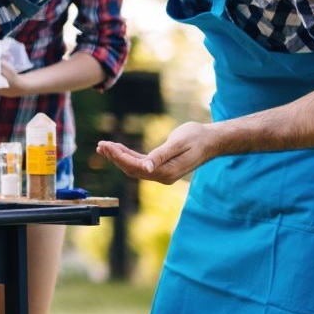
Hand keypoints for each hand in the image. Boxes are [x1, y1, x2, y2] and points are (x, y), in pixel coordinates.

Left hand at [97, 121, 219, 183]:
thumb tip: (146, 168)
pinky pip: (140, 163)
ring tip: (104, 147)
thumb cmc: (197, 138)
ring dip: (119, 157)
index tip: (106, 146)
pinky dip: (128, 156)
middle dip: (115, 157)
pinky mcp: (162, 167)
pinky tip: (117, 149)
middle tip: (101, 145)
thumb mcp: (178, 143)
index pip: (136, 167)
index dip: (119, 157)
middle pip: (132, 169)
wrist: (212, 140)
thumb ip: (161, 155)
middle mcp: (162, 176)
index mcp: (166, 172)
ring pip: (134, 167)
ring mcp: (162, 173)